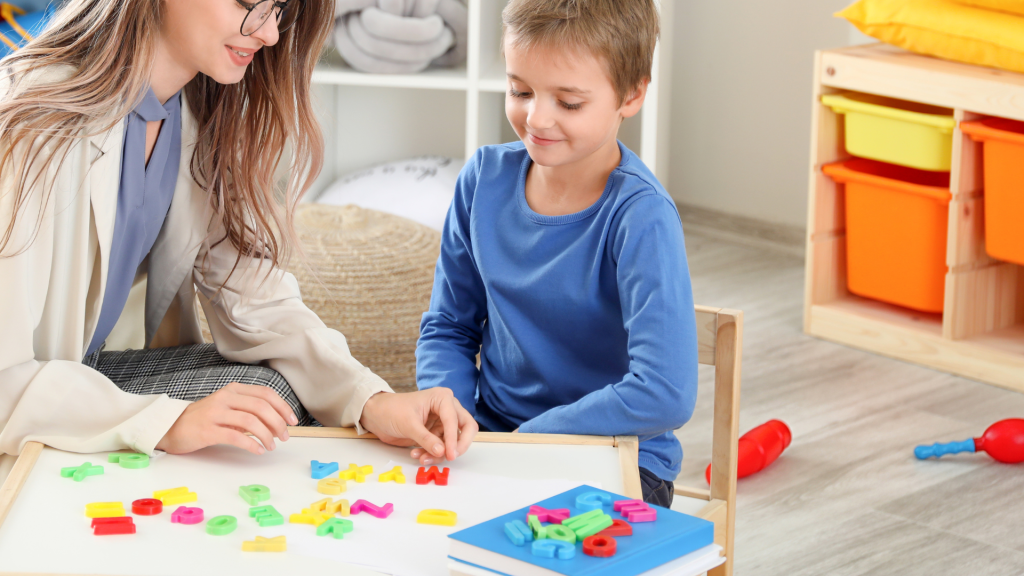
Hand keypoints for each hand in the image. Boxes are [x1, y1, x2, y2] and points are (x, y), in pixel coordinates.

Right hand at [156, 382, 297, 454]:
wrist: (170, 427)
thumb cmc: (203, 420)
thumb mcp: (227, 409)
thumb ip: (248, 412)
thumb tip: (276, 423)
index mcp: (233, 390)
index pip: (265, 394)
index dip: (282, 407)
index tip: (292, 420)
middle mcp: (225, 397)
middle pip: (261, 406)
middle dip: (278, 422)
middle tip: (284, 436)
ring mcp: (215, 413)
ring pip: (251, 421)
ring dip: (266, 435)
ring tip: (271, 446)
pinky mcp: (208, 430)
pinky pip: (236, 436)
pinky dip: (251, 444)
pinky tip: (258, 450)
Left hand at [359, 388, 477, 464]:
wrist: (377, 416)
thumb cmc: (391, 410)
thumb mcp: (409, 424)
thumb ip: (426, 438)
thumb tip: (442, 452)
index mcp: (442, 398)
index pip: (455, 420)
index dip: (454, 438)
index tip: (450, 454)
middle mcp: (447, 408)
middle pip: (466, 428)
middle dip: (458, 444)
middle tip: (451, 457)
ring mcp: (442, 422)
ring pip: (454, 441)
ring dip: (440, 453)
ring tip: (422, 458)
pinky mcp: (436, 433)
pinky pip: (443, 447)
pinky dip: (433, 454)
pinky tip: (418, 455)